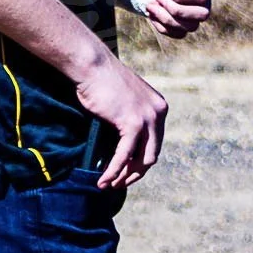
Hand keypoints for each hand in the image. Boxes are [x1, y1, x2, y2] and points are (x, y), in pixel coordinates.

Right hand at [74, 51, 168, 189]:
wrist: (93, 66)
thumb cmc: (102, 82)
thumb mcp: (125, 102)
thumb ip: (130, 120)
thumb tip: (124, 146)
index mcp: (159, 107)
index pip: (155, 142)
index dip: (141, 161)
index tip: (126, 172)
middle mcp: (159, 112)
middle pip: (152, 154)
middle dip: (135, 173)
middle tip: (118, 183)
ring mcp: (148, 118)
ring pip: (143, 159)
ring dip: (125, 176)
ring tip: (109, 186)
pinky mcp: (132, 123)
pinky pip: (125, 155)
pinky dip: (114, 170)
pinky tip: (103, 181)